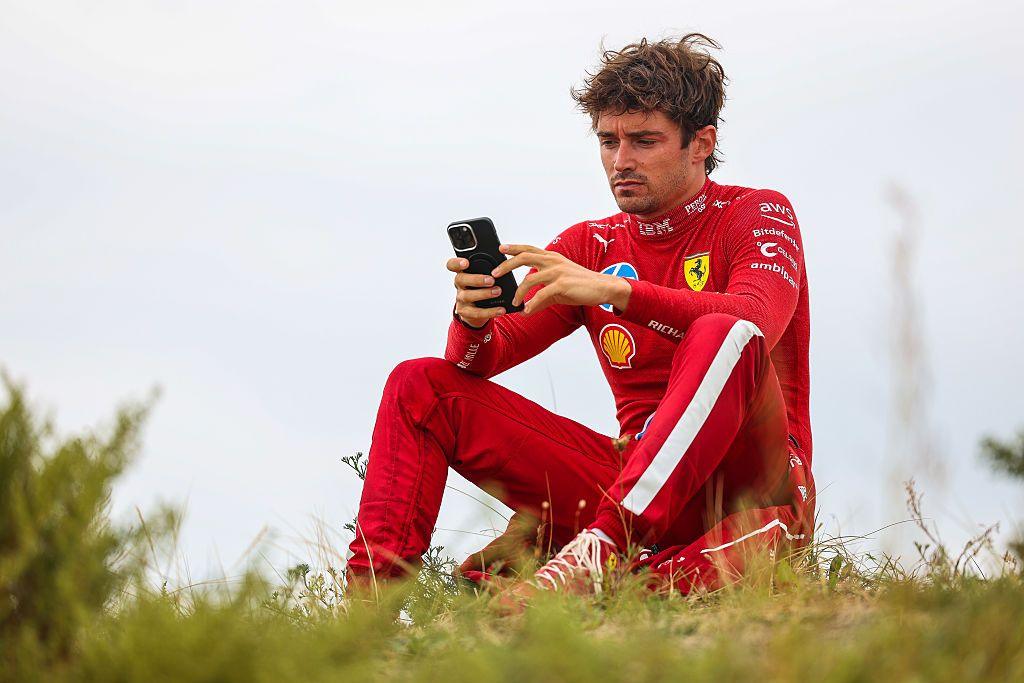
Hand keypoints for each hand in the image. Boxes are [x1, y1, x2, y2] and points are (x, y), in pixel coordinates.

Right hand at [446, 257, 505, 327]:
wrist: (477, 311)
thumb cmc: (482, 288)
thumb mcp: (483, 277)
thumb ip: (488, 271)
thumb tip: (503, 267)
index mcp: (462, 273)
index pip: (452, 265)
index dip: (456, 263)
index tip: (466, 263)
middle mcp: (459, 285)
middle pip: (460, 279)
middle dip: (476, 279)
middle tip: (491, 280)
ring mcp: (460, 299)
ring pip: (468, 296)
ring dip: (484, 293)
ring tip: (498, 292)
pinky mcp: (465, 312)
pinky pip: (476, 312)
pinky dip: (490, 311)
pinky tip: (501, 310)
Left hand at [489, 244, 631, 315]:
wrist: (602, 288)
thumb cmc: (580, 286)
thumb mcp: (558, 289)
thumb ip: (541, 297)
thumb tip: (525, 309)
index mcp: (552, 257)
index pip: (528, 249)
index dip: (514, 248)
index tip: (500, 248)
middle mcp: (553, 261)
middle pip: (524, 257)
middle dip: (506, 265)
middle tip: (495, 274)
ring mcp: (557, 271)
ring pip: (529, 279)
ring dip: (518, 292)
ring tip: (513, 302)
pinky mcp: (562, 284)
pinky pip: (541, 294)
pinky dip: (531, 304)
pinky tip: (527, 310)